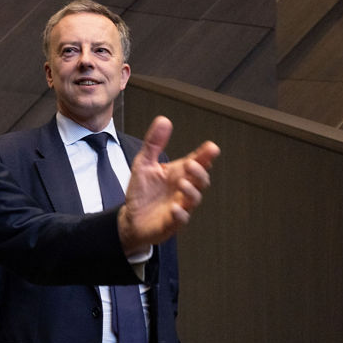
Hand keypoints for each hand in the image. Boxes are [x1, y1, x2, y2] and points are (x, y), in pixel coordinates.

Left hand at [119, 116, 220, 254]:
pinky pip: (180, 219)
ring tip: (182, 184)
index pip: (197, 162)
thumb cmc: (142, 192)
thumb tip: (164, 120)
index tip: (212, 148)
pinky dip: (180, 214)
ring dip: (191, 191)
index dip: (206, 155)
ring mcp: (180, 206)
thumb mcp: (144, 163)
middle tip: (192, 164)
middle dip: (199, 172)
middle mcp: (182, 189)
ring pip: (194, 199)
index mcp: (178, 173)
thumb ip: (154, 143)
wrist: (131, 219)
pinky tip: (175, 208)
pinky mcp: (171, 222)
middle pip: (201, 180)